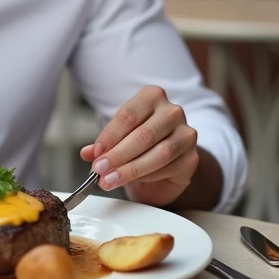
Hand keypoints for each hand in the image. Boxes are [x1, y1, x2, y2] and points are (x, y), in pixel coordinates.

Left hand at [80, 86, 198, 205]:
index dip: (110, 135)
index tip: (96, 152)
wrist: (166, 163)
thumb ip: (104, 144)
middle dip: (118, 155)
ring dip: (130, 169)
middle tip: (99, 169)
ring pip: (158, 153)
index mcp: (152, 96)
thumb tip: (87, 153)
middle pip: (144, 134)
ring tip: (109, 180)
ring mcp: (186, 134)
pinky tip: (131, 182)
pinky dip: (146, 177)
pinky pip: (168, 168)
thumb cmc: (140, 144)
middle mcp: (172, 112)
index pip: (129, 115)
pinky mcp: (191, 158)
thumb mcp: (118, 139)